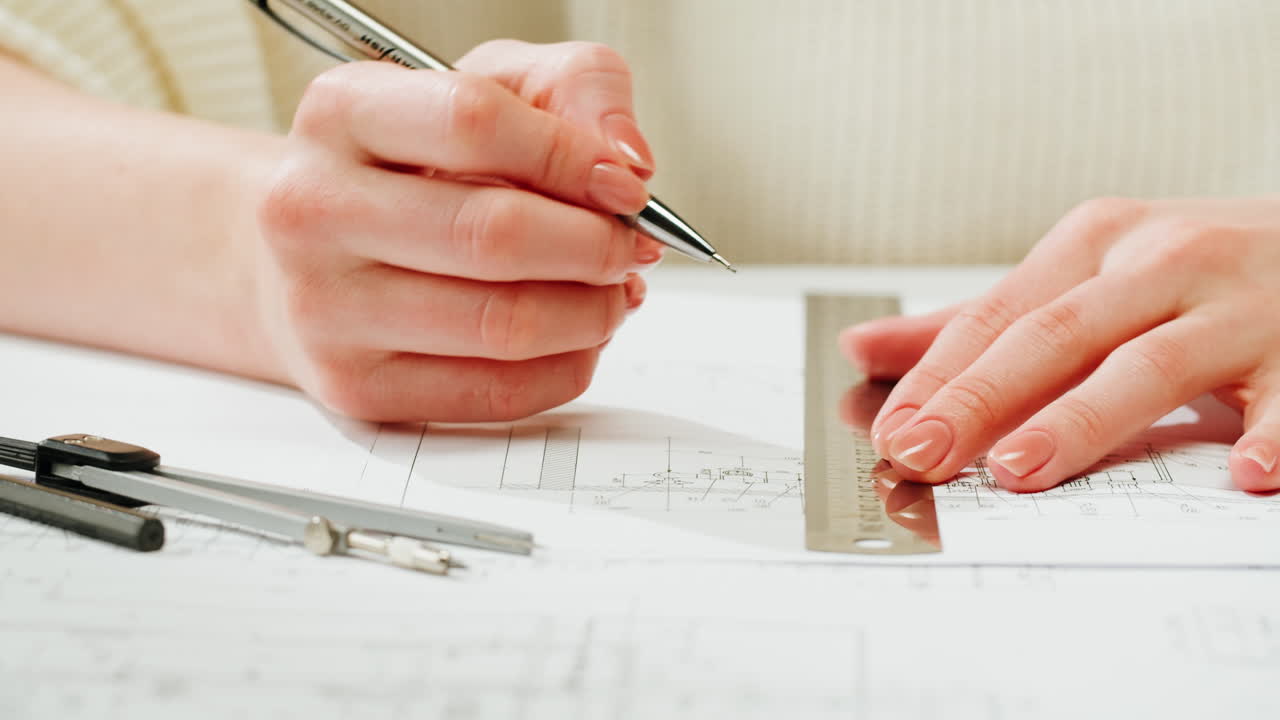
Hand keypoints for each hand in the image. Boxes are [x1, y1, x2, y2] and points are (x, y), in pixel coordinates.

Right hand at [251, 41, 664, 421]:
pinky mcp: (356, 387)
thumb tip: (627, 161)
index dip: (572, 158)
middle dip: (595, 247)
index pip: (474, 124)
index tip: (624, 185)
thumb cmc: (416, 165)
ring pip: (504, 326)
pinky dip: (568, 365)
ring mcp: (326, 309)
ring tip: (611, 290)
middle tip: (630, 247)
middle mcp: (313, 210)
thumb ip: (575, 88)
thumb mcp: (493, 86)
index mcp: (342, 113)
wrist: (314, 250)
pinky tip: (574, 336)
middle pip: (493, 236)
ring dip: (592, 312)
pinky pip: (499, 393)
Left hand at [840, 196, 1279, 492]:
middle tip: (924, 453)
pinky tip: (1244, 474)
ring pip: (1147, 363)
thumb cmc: (1195, 273)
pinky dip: (1273, 433)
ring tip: (1020, 467)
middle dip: (980, 398)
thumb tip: (863, 349)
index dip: (938, 376)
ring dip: (1081, 418)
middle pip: (1054, 335)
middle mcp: (1160, 262)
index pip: (998, 315)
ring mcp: (1238, 303)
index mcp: (1096, 243)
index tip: (892, 431)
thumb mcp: (1088, 276)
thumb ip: (982, 322)